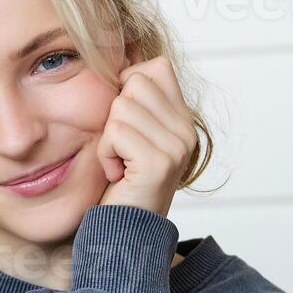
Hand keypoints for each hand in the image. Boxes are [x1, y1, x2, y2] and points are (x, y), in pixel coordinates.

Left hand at [95, 56, 196, 217]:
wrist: (124, 232)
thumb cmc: (120, 183)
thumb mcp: (133, 134)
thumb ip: (137, 101)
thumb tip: (123, 61)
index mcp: (183, 119)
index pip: (157, 66)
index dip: (129, 85)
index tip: (126, 123)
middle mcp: (187, 130)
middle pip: (135, 82)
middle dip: (115, 114)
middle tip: (122, 148)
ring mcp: (177, 146)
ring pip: (121, 106)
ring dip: (107, 138)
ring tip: (120, 163)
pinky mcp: (160, 162)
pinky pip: (115, 132)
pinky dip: (105, 154)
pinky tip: (117, 174)